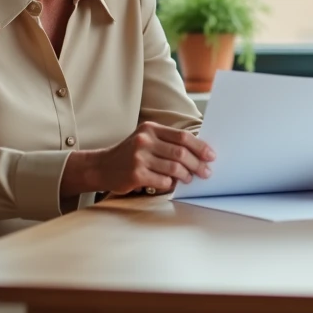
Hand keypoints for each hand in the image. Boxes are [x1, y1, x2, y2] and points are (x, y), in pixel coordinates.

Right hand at [64, 121, 214, 196]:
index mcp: (150, 129)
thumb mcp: (145, 140)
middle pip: (181, 153)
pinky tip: (171, 184)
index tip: (211, 156)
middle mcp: (144, 140)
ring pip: (174, 168)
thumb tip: (198, 152)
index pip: (182, 137)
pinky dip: (170, 184)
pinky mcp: (135, 174)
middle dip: (197, 164)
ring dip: (186, 176)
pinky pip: (162, 181)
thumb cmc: (129, 154)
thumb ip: (167, 142)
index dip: (200, 147)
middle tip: (206, 172)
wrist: (101, 166)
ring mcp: (139, 157)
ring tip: (189, 179)